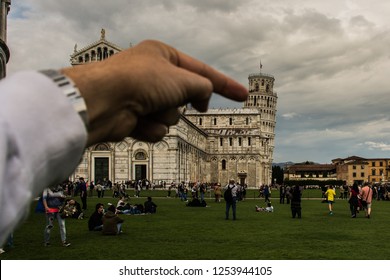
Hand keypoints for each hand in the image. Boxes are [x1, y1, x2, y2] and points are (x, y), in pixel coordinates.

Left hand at [61, 40, 247, 145]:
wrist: (103, 102)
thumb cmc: (141, 81)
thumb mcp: (182, 79)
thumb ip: (203, 86)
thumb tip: (203, 95)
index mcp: (164, 56)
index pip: (202, 71)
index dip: (225, 84)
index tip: (243, 95)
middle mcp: (153, 74)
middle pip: (186, 96)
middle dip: (183, 102)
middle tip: (178, 100)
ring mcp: (144, 97)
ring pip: (172, 116)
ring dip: (165, 116)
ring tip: (148, 108)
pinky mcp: (135, 118)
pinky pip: (157, 129)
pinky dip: (150, 128)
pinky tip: (136, 121)